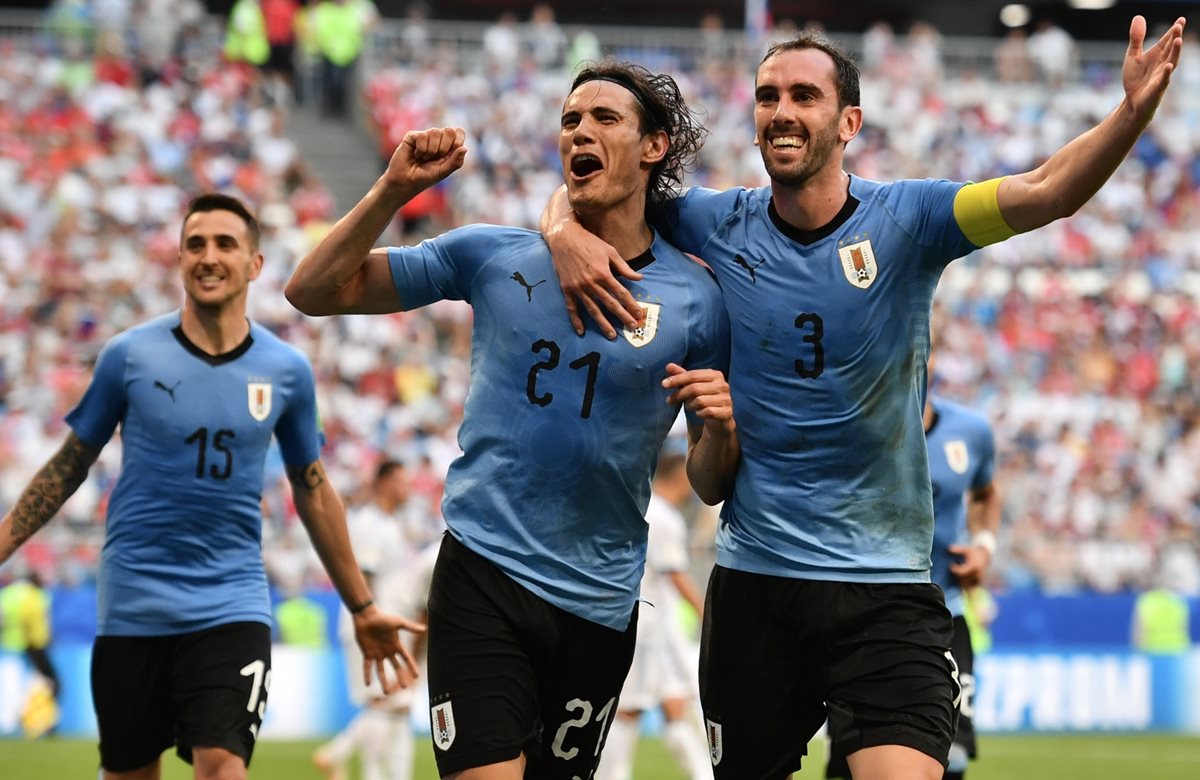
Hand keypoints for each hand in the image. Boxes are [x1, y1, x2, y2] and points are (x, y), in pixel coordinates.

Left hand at [352, 606, 426, 693]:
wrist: (366, 616)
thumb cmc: (382, 617)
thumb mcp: (398, 623)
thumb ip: (410, 627)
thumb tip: (424, 629)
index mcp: (396, 645)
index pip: (406, 658)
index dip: (411, 667)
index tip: (417, 677)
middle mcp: (388, 651)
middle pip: (396, 667)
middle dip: (401, 677)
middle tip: (405, 687)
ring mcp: (377, 654)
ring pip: (381, 671)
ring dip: (384, 681)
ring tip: (386, 693)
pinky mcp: (367, 654)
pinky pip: (368, 667)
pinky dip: (367, 675)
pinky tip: (368, 684)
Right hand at [385, 127, 467, 191]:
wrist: (406, 181)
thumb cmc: (425, 177)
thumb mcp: (443, 171)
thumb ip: (455, 161)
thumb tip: (465, 148)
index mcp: (448, 146)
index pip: (458, 132)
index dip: (458, 139)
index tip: (454, 149)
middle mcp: (437, 139)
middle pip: (449, 130)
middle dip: (444, 147)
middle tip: (436, 157)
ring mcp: (425, 136)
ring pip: (435, 132)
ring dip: (431, 150)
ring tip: (424, 158)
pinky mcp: (413, 136)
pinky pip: (423, 136)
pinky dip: (421, 149)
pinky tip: (415, 154)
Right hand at [548, 221, 644, 338]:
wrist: (564, 238)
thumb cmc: (589, 242)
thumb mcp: (610, 251)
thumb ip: (624, 267)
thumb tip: (639, 278)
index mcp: (604, 274)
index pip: (621, 293)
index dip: (631, 305)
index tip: (639, 314)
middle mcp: (591, 283)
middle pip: (610, 304)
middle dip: (622, 317)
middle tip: (632, 328)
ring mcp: (578, 288)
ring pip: (593, 310)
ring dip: (603, 324)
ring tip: (612, 335)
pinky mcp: (567, 289)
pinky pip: (572, 308)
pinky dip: (576, 320)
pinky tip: (581, 331)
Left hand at [662, 363, 734, 433]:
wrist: (720, 419)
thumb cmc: (704, 398)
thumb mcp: (693, 385)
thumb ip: (682, 375)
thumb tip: (668, 366)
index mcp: (715, 375)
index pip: (693, 374)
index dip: (677, 379)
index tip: (664, 384)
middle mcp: (723, 385)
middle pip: (694, 388)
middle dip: (679, 395)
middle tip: (670, 400)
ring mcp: (726, 399)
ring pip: (699, 401)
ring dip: (689, 405)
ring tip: (689, 406)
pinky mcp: (726, 412)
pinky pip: (706, 412)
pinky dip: (698, 413)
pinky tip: (699, 413)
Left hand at [948, 543, 990, 588]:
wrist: (985, 556)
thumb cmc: (974, 552)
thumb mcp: (967, 549)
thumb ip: (958, 549)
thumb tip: (949, 548)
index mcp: (974, 566)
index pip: (962, 572)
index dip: (955, 570)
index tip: (950, 566)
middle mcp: (977, 574)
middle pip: (964, 579)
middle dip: (957, 576)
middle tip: (953, 570)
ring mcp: (978, 579)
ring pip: (967, 585)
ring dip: (960, 581)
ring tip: (957, 574)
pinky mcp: (978, 582)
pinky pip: (970, 587)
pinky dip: (964, 585)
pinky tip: (960, 579)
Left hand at [1122, 16, 1185, 123]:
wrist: (1132, 101)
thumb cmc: (1135, 79)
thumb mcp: (1133, 56)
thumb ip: (1137, 39)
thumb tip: (1138, 17)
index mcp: (1157, 54)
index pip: (1167, 40)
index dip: (1173, 30)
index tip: (1181, 20)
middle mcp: (1163, 63)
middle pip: (1171, 48)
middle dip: (1175, 37)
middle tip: (1178, 26)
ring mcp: (1162, 75)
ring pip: (1171, 62)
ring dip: (1176, 52)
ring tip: (1178, 40)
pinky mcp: (1157, 88)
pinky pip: (1163, 79)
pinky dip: (1166, 73)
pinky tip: (1168, 66)